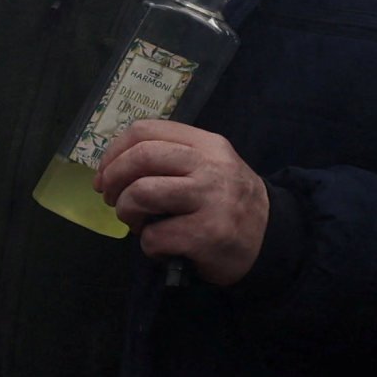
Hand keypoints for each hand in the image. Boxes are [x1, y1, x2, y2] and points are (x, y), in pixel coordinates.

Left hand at [94, 118, 270, 284]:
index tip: (104, 175)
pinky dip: (148, 245)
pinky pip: (154, 236)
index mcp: (207, 144)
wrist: (272, 239)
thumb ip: (169, 158)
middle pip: (140, 157)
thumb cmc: (227, 202)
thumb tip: (112, 167)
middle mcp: (211, 165)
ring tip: (139, 224)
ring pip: (142, 193)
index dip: (113, 152)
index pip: (146, 130)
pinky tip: (164, 246)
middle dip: (113, 181)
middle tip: (113, 200)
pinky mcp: (209, 233)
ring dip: (127, 212)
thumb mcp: (207, 168)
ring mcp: (212, 198)